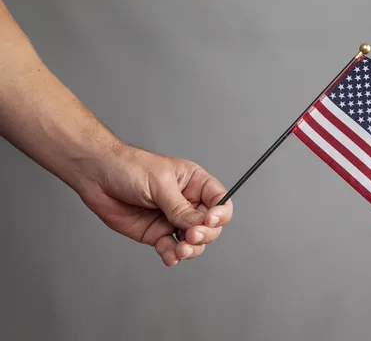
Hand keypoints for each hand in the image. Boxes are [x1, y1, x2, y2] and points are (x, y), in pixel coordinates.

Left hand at [77, 144, 232, 265]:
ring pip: (194, 242)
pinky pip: (171, 249)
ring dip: (191, 249)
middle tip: (191, 235)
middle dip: (204, 234)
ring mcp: (172, 220)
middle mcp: (187, 203)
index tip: (210, 220)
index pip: (220, 201)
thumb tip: (199, 225)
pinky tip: (170, 256)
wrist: (96, 176)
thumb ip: (180, 208)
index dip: (220, 213)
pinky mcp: (156, 233)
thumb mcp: (160, 184)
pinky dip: (172, 256)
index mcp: (195, 183)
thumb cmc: (129, 167)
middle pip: (210, 226)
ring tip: (180, 250)